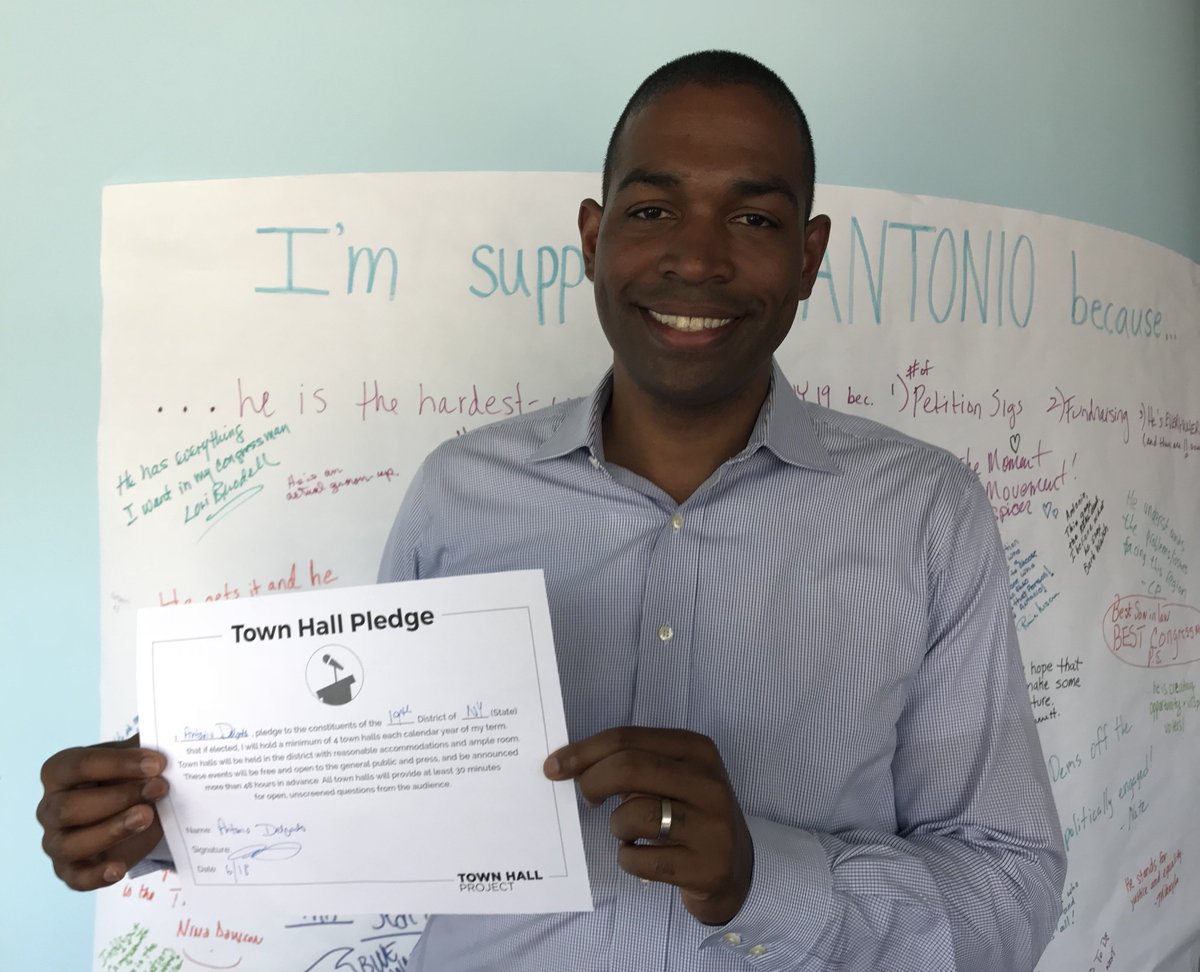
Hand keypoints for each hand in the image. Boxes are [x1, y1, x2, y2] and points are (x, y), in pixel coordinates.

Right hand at [37, 734, 168, 889]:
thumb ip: (145, 749)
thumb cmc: (128, 777)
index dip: (119, 764)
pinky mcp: (70, 870)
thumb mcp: (135, 758)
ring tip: (147, 817)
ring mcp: (56, 841)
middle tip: (159, 789)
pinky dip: (96, 876)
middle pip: (70, 807)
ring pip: (70, 843)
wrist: (132, 807)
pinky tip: (119, 868)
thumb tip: (170, 736)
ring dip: (112, 830)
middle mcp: (49, 807)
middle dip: (119, 798)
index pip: (80, 766)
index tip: (157, 764)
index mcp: (60, 772)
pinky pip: (76, 878)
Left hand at [544, 726, 752, 924]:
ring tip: (628, 832)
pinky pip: (641, 859)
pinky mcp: (706, 868)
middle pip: (630, 767)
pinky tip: (642, 856)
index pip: (628, 738)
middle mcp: (709, 783)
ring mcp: (711, 827)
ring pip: (635, 815)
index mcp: (697, 750)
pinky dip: (628, 859)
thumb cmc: (690, 814)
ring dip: (617, 827)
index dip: (584, 751)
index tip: (554, 766)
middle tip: (585, 798)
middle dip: (593, 781)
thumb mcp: (674, 777)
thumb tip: (570, 763)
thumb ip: (634, 764)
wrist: (737, 871)